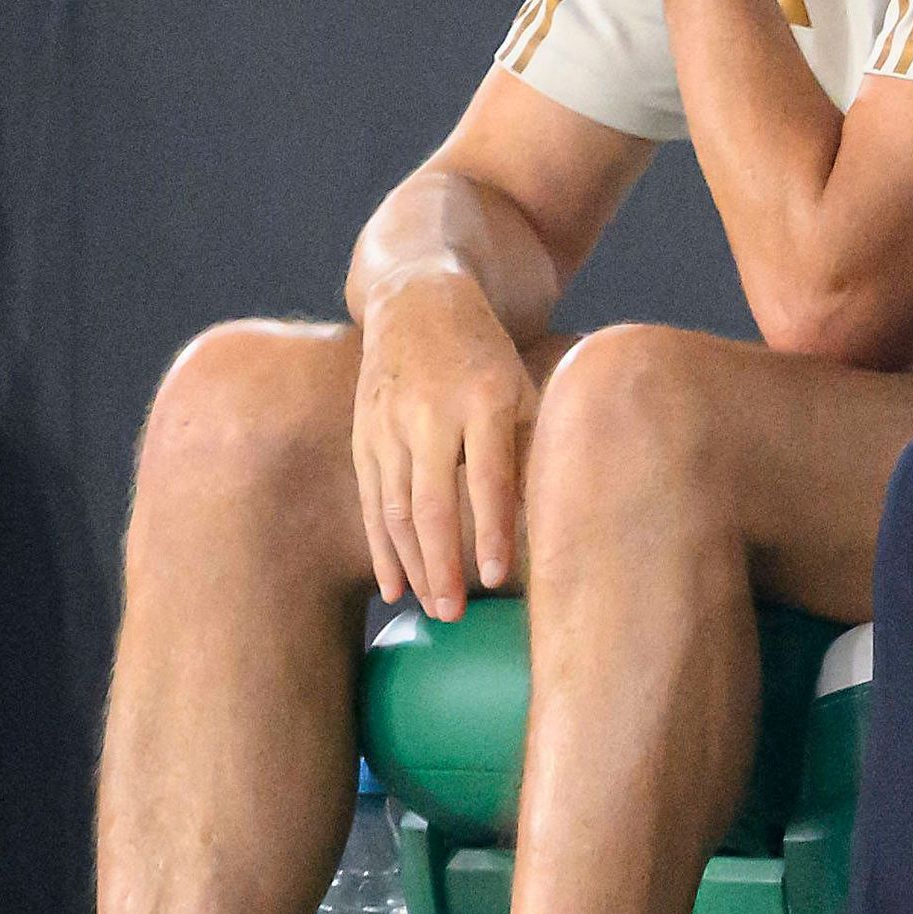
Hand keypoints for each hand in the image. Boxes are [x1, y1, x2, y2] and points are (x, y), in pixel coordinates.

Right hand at [354, 268, 540, 620]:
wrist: (419, 299)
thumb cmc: (487, 356)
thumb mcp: (522, 387)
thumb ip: (531, 446)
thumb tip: (548, 520)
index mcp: (482, 398)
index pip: (487, 475)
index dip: (491, 528)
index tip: (497, 576)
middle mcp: (429, 412)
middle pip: (432, 502)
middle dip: (442, 563)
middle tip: (454, 615)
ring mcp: (388, 424)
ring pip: (394, 509)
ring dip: (413, 566)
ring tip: (434, 611)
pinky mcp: (364, 434)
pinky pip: (371, 502)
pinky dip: (381, 548)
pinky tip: (394, 589)